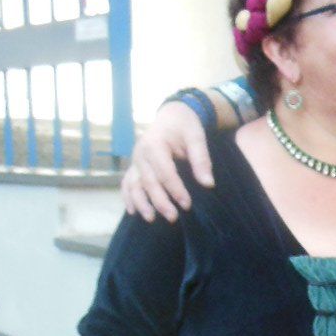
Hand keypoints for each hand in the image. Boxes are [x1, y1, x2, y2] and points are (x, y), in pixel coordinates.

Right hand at [120, 102, 213, 222]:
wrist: (172, 116)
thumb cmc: (185, 126)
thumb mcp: (196, 137)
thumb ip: (201, 159)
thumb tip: (208, 184)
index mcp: (155, 144)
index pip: (165, 171)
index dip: (175, 189)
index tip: (187, 205)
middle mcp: (140, 153)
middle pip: (148, 181)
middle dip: (159, 201)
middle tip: (173, 218)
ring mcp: (135, 161)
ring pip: (134, 184)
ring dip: (140, 203)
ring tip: (150, 219)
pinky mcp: (134, 166)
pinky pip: (127, 183)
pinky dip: (128, 197)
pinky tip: (132, 212)